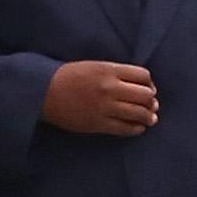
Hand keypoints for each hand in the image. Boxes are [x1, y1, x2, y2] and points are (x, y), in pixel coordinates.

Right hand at [42, 61, 158, 136]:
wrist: (43, 93)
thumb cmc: (67, 77)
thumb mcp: (93, 67)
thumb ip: (115, 73)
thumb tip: (137, 87)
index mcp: (108, 70)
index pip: (143, 76)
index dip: (149, 83)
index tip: (148, 89)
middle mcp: (110, 88)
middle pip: (145, 95)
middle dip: (151, 101)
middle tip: (152, 105)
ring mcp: (104, 107)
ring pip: (138, 113)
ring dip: (148, 117)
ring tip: (150, 118)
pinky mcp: (98, 123)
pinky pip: (125, 128)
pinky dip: (136, 129)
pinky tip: (137, 128)